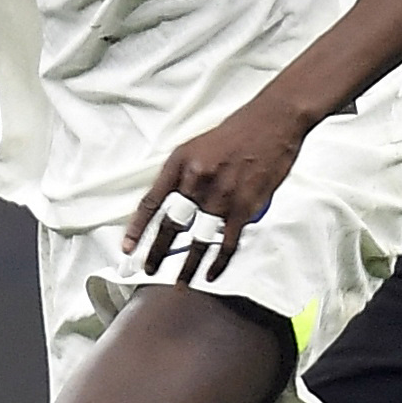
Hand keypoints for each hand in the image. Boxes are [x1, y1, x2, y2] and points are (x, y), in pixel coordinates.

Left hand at [121, 101, 312, 283]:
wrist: (273, 121)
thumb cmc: (238, 132)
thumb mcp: (198, 145)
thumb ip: (184, 174)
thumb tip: (173, 204)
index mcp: (180, 162)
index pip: (151, 201)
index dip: (137, 228)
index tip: (128, 248)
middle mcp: (196, 179)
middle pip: (170, 224)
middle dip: (156, 252)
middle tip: (147, 268)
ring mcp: (220, 195)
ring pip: (197, 239)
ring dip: (187, 265)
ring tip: (180, 282)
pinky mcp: (244, 206)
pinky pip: (226, 242)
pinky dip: (218, 262)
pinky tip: (210, 273)